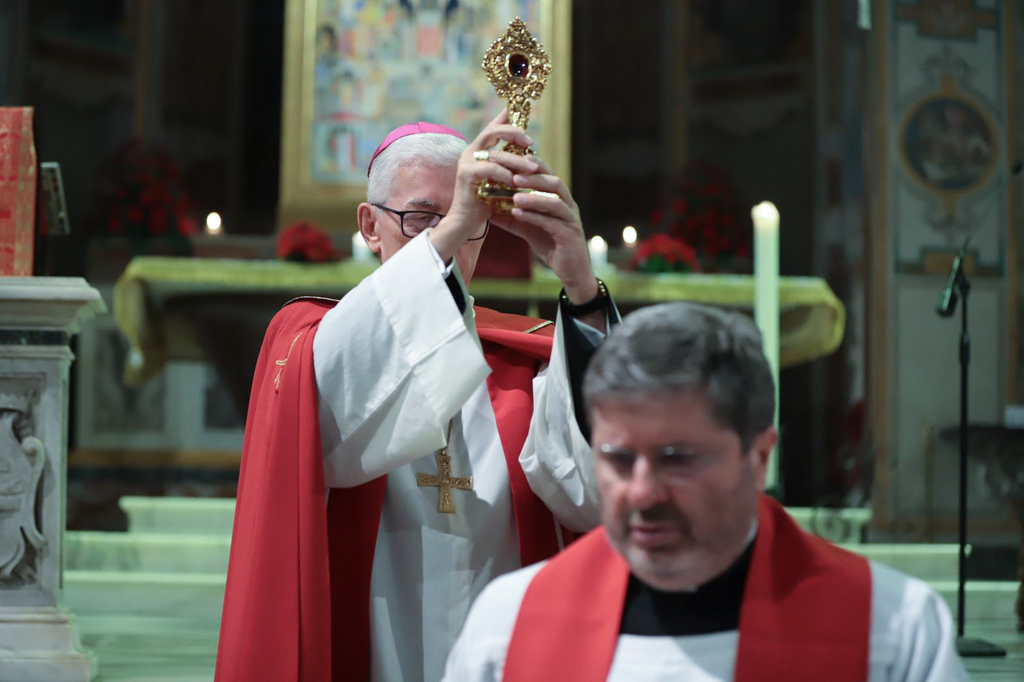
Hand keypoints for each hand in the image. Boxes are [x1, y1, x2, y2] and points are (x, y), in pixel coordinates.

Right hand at [430, 110, 538, 262]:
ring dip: (517, 160)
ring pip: (496, 153)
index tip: (522, 114)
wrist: (465, 222)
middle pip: (493, 131)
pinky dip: (505, 174)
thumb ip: (508, 166)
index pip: (492, 127)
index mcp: (478, 151)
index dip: (506, 118)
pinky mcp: (466, 175)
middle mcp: (470, 152)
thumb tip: (528, 154)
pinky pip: (490, 169)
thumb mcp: (499, 180)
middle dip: (514, 133)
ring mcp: (467, 162)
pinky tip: (516, 181)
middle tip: (531, 143)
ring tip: (533, 167)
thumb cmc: (484, 203)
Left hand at [488, 156, 597, 304]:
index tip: (513, 160)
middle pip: (554, 183)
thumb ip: (511, 218)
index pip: (547, 176)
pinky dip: (535, 216)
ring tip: (514, 195)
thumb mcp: (528, 229)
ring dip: (534, 196)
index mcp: (559, 199)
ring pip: (555, 201)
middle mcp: (568, 205)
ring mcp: (570, 219)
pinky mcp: (569, 235)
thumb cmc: (551, 245)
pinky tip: (518, 213)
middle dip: (534, 177)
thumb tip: (488, 209)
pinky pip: (552, 222)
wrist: (571, 271)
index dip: (532, 166)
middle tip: (512, 174)